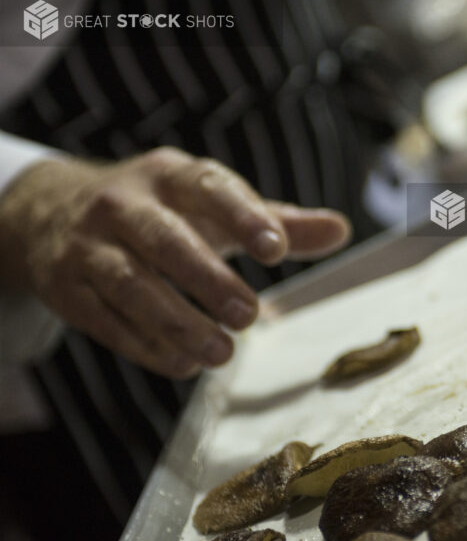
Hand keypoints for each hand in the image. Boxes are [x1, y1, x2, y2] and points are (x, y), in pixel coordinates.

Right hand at [0, 147, 350, 378]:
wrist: (50, 212)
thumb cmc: (161, 211)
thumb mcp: (213, 206)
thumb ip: (277, 221)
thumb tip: (342, 229)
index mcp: (169, 176)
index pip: (207, 189)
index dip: (242, 217)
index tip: (276, 249)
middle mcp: (123, 204)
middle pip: (165, 240)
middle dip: (208, 280)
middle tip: (250, 316)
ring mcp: (87, 245)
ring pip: (131, 284)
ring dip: (177, 323)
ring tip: (222, 353)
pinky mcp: (65, 287)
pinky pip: (104, 319)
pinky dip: (145, 345)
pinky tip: (183, 364)